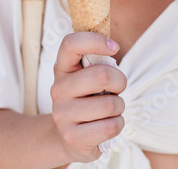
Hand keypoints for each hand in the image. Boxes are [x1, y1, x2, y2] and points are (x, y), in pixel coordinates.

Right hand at [51, 32, 126, 162]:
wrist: (68, 137)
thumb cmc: (86, 100)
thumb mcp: (86, 78)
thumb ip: (97, 62)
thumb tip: (111, 47)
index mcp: (62, 69)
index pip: (71, 44)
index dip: (96, 40)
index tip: (114, 47)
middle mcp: (58, 89)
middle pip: (101, 75)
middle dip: (120, 81)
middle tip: (116, 89)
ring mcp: (63, 114)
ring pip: (111, 104)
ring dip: (119, 107)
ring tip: (108, 110)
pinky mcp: (73, 137)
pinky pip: (112, 126)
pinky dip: (118, 124)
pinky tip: (106, 125)